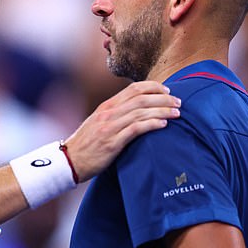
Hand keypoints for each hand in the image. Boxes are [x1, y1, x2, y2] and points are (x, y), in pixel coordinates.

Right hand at [63, 81, 179, 181]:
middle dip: (163, 98)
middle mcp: (108, 113)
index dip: (153, 87)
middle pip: (141, 98)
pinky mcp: (112, 143)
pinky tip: (163, 125)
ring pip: (141, 112)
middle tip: (178, 102)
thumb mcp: (98, 123)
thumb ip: (115, 115)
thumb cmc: (86, 144)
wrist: (69, 161)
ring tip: (177, 113)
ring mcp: (110, 127)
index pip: (133, 89)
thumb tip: (137, 111)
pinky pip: (135, 129)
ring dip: (162, 110)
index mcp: (106, 106)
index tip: (167, 91)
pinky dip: (151, 124)